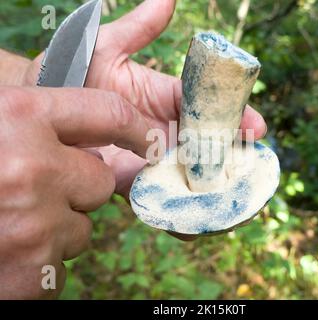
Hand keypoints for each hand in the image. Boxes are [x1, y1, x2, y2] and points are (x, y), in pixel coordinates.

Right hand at [0, 86, 149, 297]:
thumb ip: (31, 123)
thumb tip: (85, 136)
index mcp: (19, 117)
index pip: (110, 114)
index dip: (134, 128)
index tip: (146, 139)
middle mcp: (32, 168)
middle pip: (101, 181)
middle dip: (79, 187)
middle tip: (36, 188)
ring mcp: (34, 225)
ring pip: (83, 227)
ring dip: (56, 226)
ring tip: (7, 222)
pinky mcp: (31, 272)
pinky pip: (60, 263)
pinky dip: (39, 261)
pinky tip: (2, 251)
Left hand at [24, 0, 266, 199]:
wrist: (42, 108)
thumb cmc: (72, 71)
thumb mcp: (107, 46)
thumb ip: (139, 29)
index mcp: (167, 99)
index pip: (208, 108)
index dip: (235, 116)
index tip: (256, 126)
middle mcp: (165, 131)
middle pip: (208, 146)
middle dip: (236, 158)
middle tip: (258, 169)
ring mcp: (151, 160)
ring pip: (191, 176)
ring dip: (216, 190)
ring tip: (241, 202)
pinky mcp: (132, 185)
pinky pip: (160, 200)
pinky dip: (181, 214)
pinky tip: (201, 223)